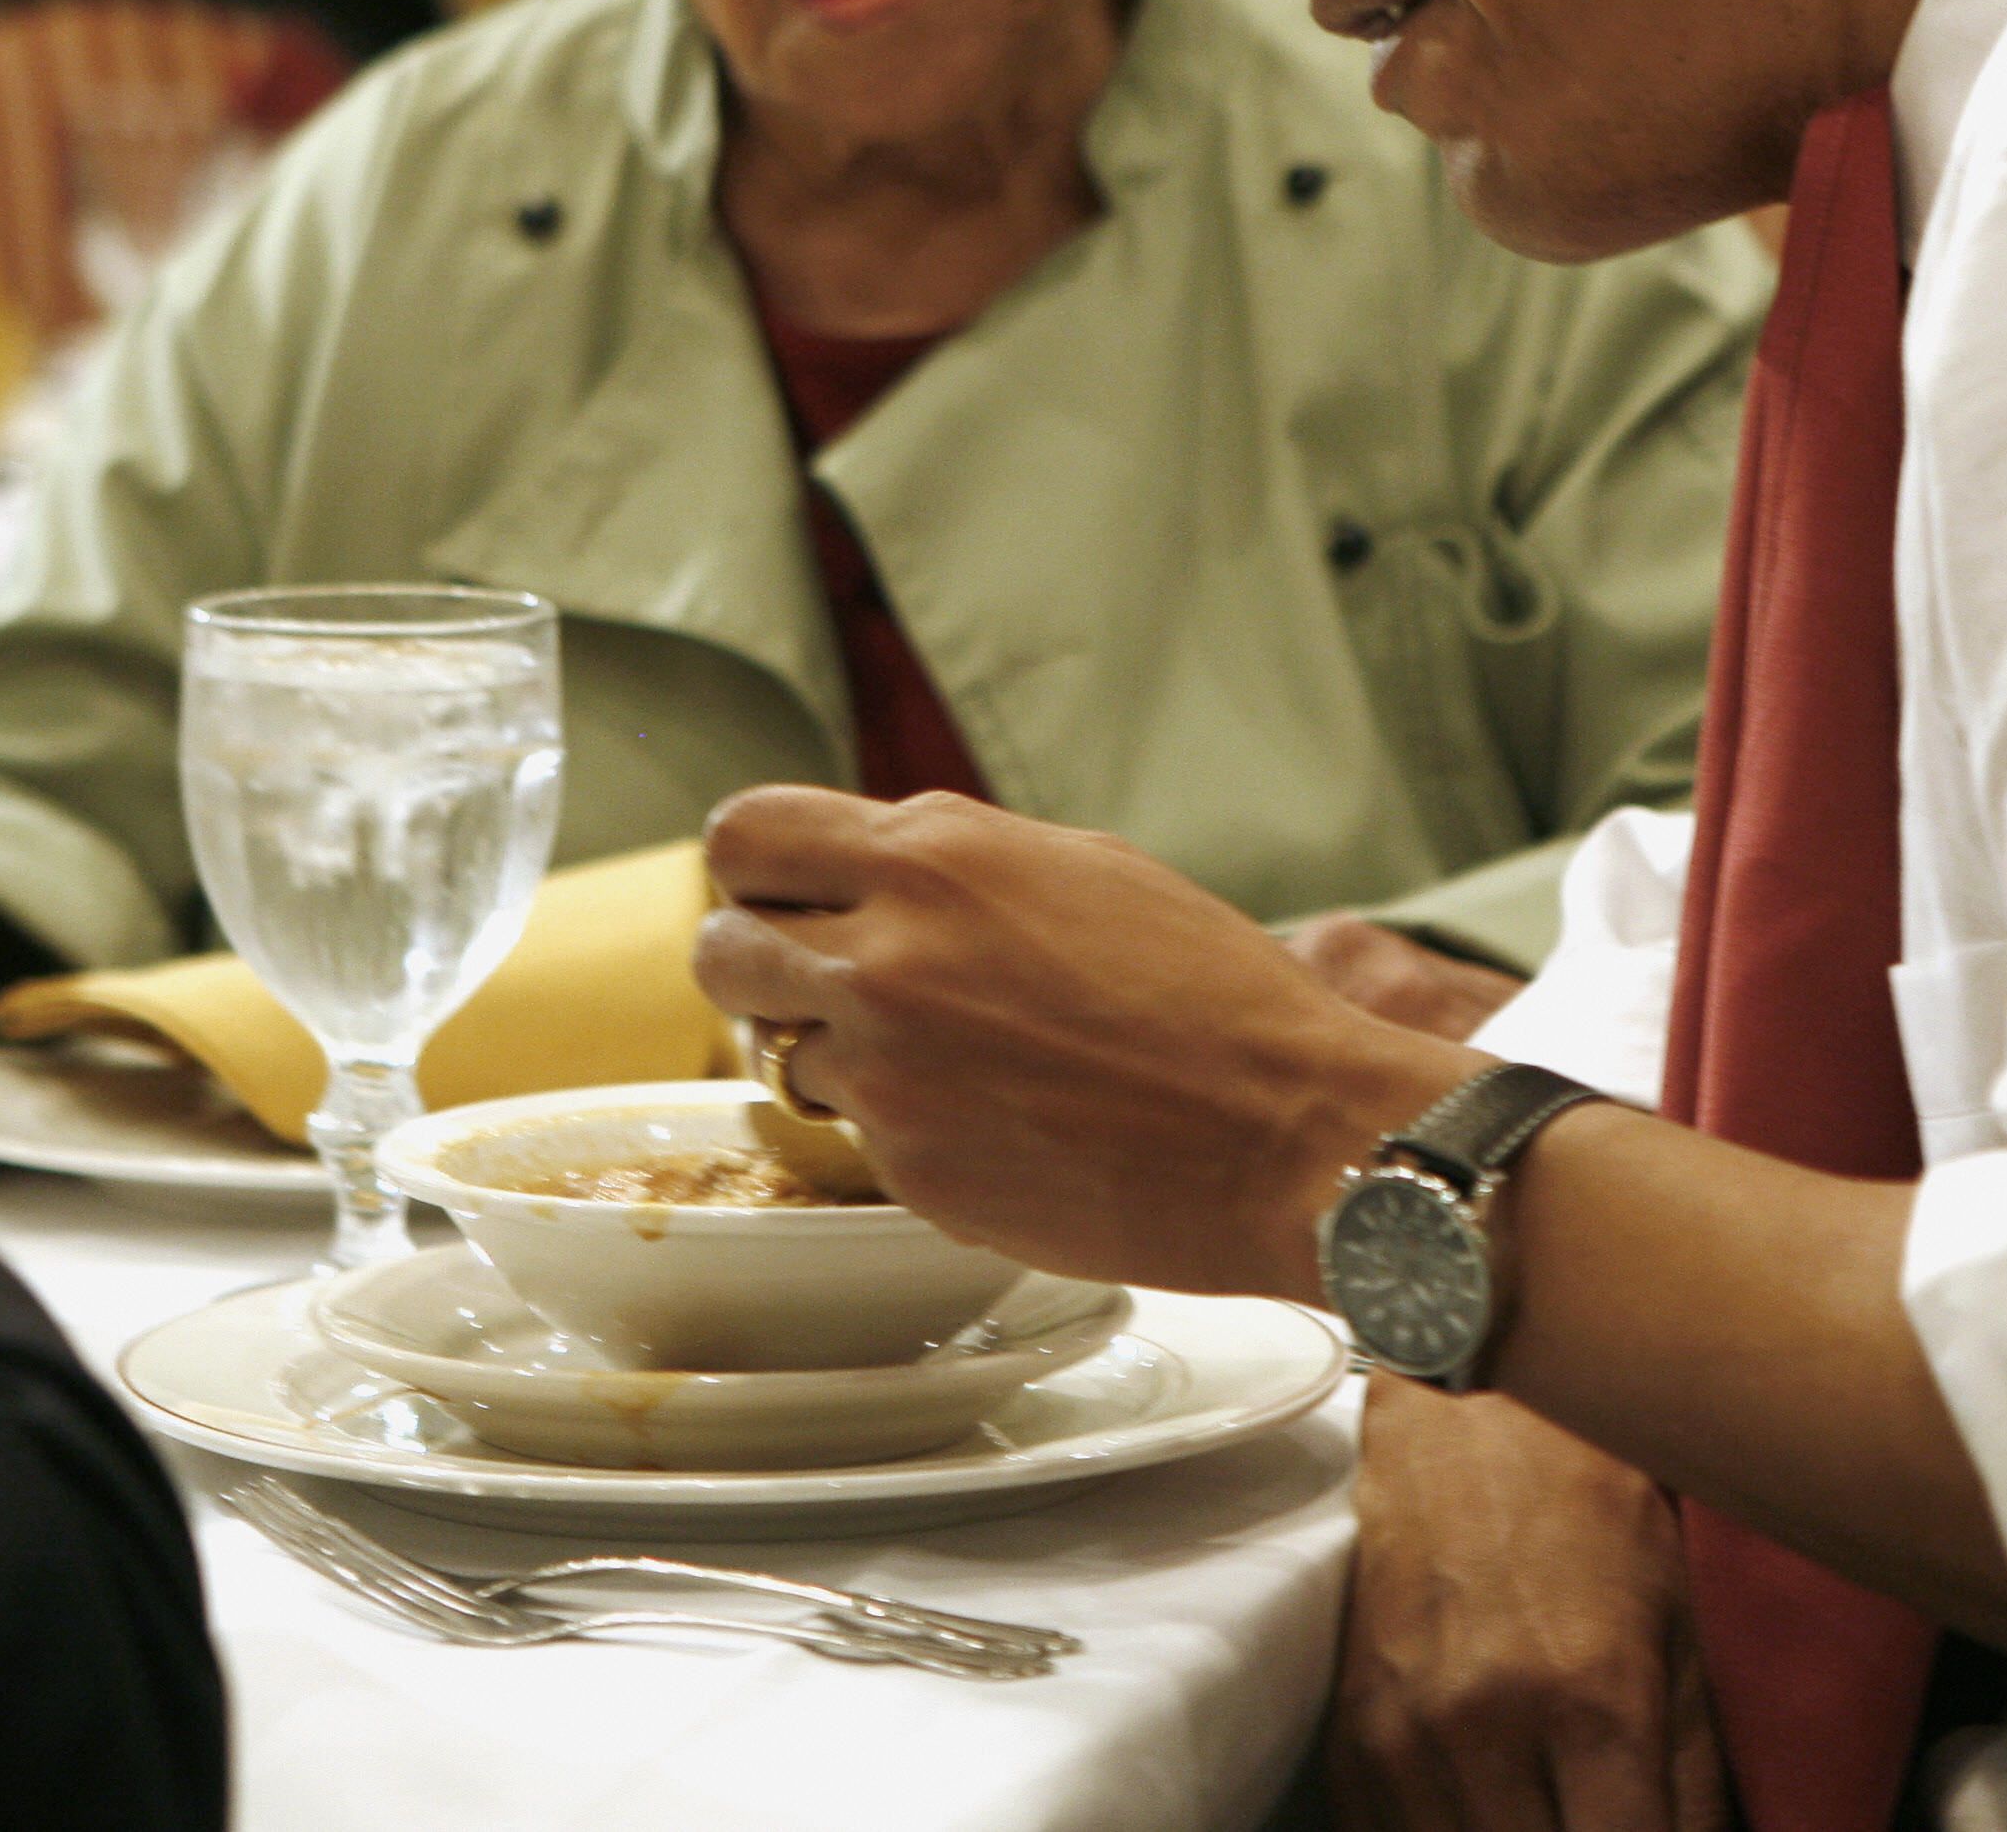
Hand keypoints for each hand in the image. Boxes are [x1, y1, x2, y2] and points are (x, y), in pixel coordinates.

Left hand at [696, 787, 1480, 1296]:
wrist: (1286, 1132)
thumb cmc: (1212, 995)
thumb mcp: (1080, 868)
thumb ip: (952, 864)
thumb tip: (868, 870)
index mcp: (932, 855)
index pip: (744, 837)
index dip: (760, 872)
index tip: (788, 896)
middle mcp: (886, 954)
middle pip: (720, 948)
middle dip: (762, 965)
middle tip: (830, 986)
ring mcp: (888, 1071)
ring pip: (781, 1054)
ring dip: (838, 1055)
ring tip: (946, 1061)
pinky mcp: (908, 1169)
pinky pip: (858, 1137)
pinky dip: (906, 1128)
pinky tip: (997, 1121)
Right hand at [1330, 1377, 1729, 1831]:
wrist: (1462, 1428)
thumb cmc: (1593, 1523)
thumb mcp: (1680, 1636)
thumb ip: (1696, 1783)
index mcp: (1592, 1697)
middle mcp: (1486, 1722)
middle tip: (1594, 1814)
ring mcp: (1404, 1735)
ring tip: (1547, 1807)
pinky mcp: (1351, 1737)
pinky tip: (1487, 1810)